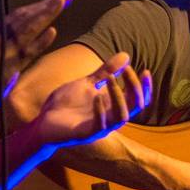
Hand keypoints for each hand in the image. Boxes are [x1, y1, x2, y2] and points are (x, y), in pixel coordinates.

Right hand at [0, 0, 70, 119]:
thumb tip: (13, 34)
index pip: (15, 16)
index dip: (34, 7)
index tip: (49, 1)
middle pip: (24, 18)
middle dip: (44, 6)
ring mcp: (4, 53)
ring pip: (28, 29)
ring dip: (46, 15)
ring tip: (61, 3)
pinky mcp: (10, 68)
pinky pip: (28, 52)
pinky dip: (41, 41)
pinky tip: (52, 31)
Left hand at [33, 53, 151, 147]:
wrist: (44, 120)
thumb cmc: (67, 104)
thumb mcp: (88, 83)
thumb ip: (106, 72)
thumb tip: (125, 55)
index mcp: (112, 106)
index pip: (138, 99)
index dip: (145, 87)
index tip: (144, 70)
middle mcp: (110, 118)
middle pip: (135, 106)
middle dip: (135, 87)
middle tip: (127, 70)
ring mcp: (100, 127)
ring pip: (122, 117)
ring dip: (118, 97)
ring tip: (109, 79)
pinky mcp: (85, 134)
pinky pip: (100, 126)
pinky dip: (100, 111)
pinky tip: (96, 96)